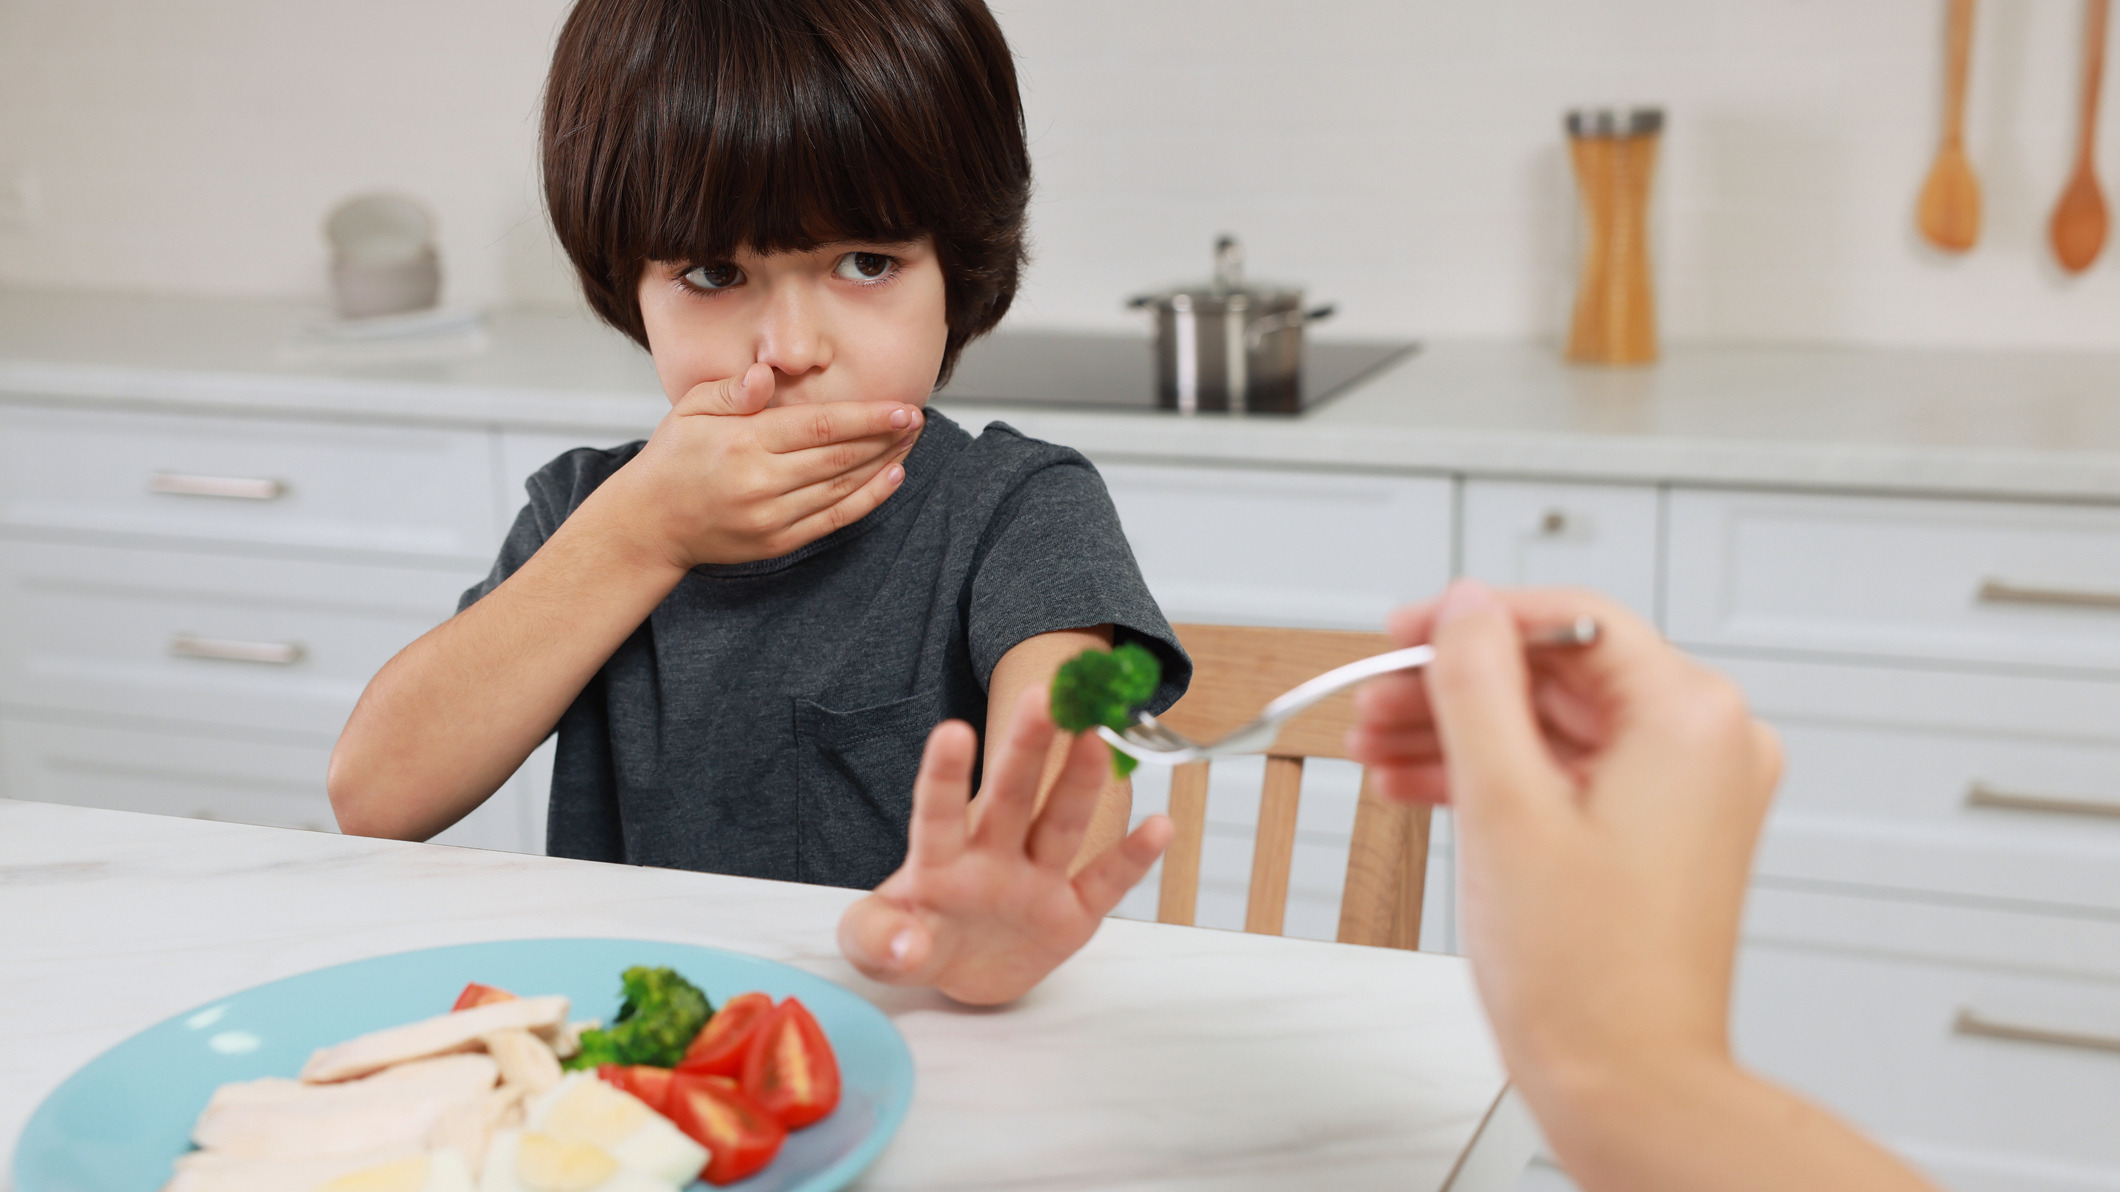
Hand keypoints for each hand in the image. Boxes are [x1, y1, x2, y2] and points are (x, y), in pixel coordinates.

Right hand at [602, 363, 922, 568]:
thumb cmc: (673, 459)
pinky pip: (834, 519)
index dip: (867, 418)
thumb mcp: (691, 408)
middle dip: (885, 438)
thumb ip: (732, 391)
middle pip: (840, 458)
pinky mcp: (778, 541)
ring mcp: (772, 517)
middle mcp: (761, 483)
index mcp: (744, 443)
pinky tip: (892, 478)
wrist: (650, 523)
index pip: (820, 427)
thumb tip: (764, 375)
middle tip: (918, 420)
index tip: (901, 408)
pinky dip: (868, 500)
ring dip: (884, 464)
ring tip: (911, 442)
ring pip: (843, 488)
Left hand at [837, 687, 1173, 1005]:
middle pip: (1009, 798)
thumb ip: (877, 941)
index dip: (945, 775)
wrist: (960, 972)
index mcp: (939, 859)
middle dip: (1026, 750)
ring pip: (1060, 825)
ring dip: (1080, 784)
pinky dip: (1133, 859)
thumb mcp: (875, 947)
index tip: (952, 731)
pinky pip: (1105, 884)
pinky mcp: (1072, 914)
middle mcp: (992, 856)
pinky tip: (1160, 825)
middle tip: (1042, 697)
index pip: (938, 812)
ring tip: (1098, 739)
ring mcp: (1036, 880)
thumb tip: (911, 947)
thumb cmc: (913, 941)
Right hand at [1347, 582, 1781, 1100]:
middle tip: (1376, 699)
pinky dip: (1496, 775)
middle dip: (1454, 687)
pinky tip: (1421, 783)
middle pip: (1557, 674)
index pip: (1572, 622)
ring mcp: (1687, 793)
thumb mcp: (1503, 804)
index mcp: (1692, 719)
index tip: (1406, 632)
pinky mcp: (1659, 833)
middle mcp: (1707, 745)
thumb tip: (1463, 606)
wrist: (1627, 1085)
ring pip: (1554, 724)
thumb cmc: (1590, 976)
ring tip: (1380, 746)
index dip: (1473, 620)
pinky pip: (1567, 772)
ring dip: (1462, 731)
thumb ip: (1475, 685)